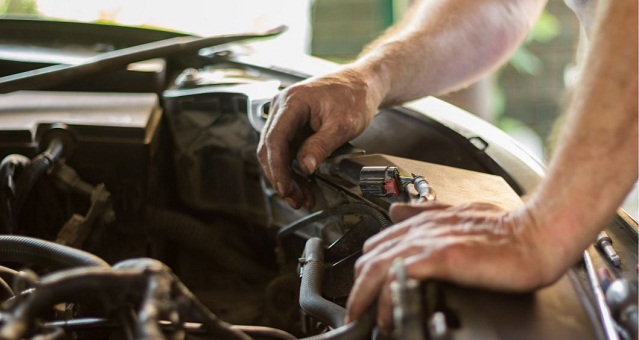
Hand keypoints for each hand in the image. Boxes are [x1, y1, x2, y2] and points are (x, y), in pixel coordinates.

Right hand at [257, 66, 383, 208]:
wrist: (364, 84)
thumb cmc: (355, 96)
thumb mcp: (342, 125)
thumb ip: (321, 145)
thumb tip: (305, 168)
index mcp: (292, 102)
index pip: (275, 140)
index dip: (277, 168)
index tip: (285, 188)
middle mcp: (282, 108)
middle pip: (271, 149)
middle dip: (281, 178)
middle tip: (295, 199)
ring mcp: (286, 116)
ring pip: (278, 153)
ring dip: (288, 177)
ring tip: (302, 198)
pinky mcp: (293, 125)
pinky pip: (288, 150)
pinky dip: (294, 169)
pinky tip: (304, 185)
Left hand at [345, 202, 564, 331]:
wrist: (538, 236)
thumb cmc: (508, 232)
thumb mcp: (461, 217)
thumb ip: (428, 213)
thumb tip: (396, 210)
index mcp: (424, 223)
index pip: (377, 246)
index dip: (366, 272)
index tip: (364, 295)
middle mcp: (420, 230)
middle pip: (369, 258)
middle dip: (357, 288)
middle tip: (357, 314)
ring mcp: (429, 242)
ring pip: (375, 267)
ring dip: (362, 298)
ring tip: (363, 321)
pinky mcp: (441, 256)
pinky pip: (397, 277)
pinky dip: (384, 300)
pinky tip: (385, 317)